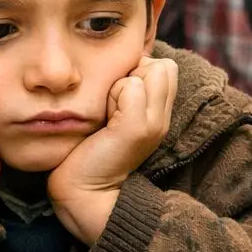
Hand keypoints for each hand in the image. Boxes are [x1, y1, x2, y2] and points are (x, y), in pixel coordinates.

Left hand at [48, 56, 178, 244]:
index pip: (166, 67)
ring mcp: (154, 123)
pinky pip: (130, 86)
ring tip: (108, 115)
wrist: (84, 189)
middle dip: (132, 75)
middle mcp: (163, 118)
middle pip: (161, 65)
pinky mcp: (137, 127)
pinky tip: (104, 122)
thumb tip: (131, 62)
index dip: (139, 72)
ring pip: (147, 71)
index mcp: (160, 114)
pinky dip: (112, 97)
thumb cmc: (91, 147)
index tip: (118, 100)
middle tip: (113, 107)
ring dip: (120, 86)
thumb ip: (129, 89)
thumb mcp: (118, 114)